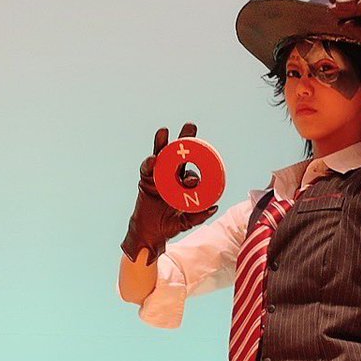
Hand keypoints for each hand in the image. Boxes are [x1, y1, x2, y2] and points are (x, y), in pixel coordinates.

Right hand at [120, 122, 218, 264]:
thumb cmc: (169, 225)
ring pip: (161, 156)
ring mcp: (158, 176)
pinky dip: (149, 163)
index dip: (196, 170)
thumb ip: (199, 215)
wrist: (151, 233)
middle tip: (190, 126)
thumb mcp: (186, 222)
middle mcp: (172, 176)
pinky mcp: (145, 180)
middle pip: (178, 154)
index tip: (194, 181)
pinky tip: (153, 160)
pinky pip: (147, 169)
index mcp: (184, 184)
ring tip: (164, 132)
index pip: (192, 171)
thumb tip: (214, 207)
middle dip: (184, 140)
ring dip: (162, 143)